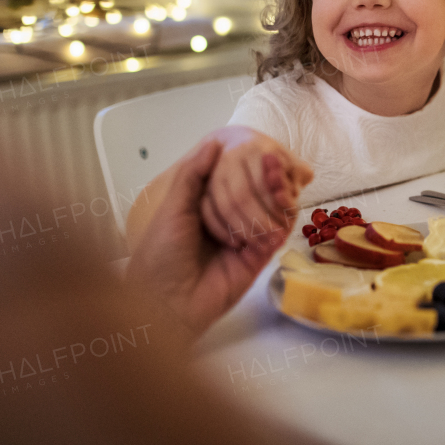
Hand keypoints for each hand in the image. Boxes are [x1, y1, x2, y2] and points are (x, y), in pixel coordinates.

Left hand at [125, 129, 312, 337]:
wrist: (163, 302)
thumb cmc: (161, 254)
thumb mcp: (173, 207)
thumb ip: (193, 175)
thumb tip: (213, 142)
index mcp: (206, 207)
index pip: (236, 181)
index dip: (251, 167)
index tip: (265, 151)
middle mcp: (227, 222)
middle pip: (257, 196)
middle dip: (269, 182)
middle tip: (277, 167)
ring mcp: (243, 241)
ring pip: (270, 215)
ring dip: (278, 201)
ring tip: (283, 187)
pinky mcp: (254, 262)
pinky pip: (272, 240)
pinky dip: (279, 226)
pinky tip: (282, 214)